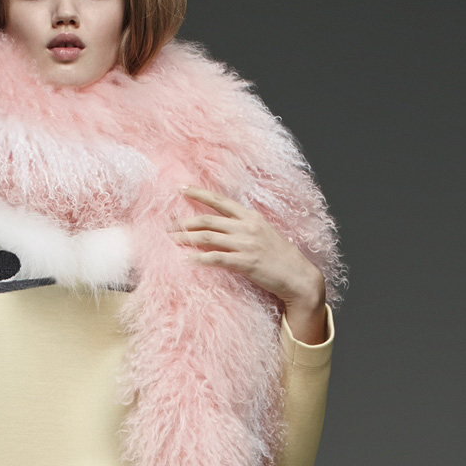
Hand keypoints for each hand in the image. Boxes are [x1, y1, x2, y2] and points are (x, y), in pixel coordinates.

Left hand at [171, 188, 327, 344]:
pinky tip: (186, 260)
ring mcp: (246, 244)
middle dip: (185, 221)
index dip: (199, 194)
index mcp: (251, 217)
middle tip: (167, 224)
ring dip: (187, 238)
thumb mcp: (264, 235)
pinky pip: (216, 258)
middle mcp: (247, 227)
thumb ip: (245, 228)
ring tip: (171, 240)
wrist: (298, 277)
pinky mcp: (245, 262)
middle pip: (208, 220)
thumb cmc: (281, 258)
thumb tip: (225, 228)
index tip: (182, 189)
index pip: (220, 201)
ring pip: (208, 237)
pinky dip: (199, 258)